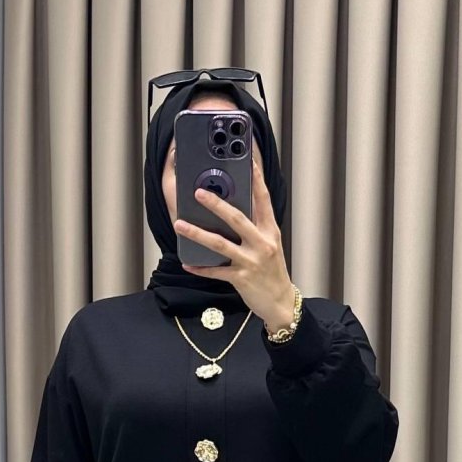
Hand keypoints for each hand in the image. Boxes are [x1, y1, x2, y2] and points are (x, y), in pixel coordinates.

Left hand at [174, 145, 296, 328]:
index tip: (248, 159)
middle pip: (237, 219)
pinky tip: (187, 262)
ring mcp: (251, 262)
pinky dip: (201, 268)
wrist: (280, 302)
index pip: (263, 199)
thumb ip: (255, 227)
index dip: (256, 178)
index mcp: (270, 231)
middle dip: (216, 204)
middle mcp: (262, 244)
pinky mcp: (241, 279)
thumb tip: (232, 210)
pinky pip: (216, 271)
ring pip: (220, 244)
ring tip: (180, 224)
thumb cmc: (272, 272)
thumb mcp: (270, 245)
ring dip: (198, 233)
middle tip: (198, 192)